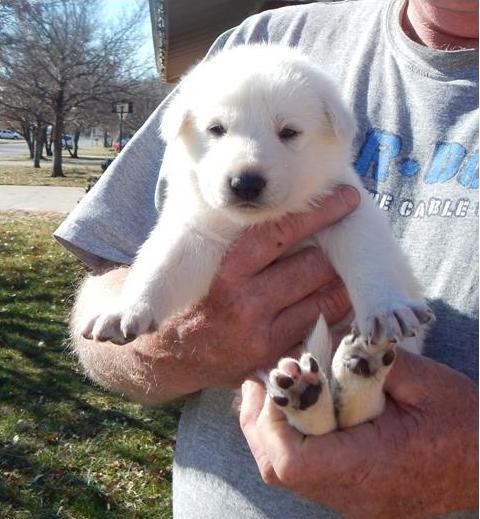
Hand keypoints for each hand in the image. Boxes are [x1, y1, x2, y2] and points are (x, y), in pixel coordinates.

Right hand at [157, 185, 358, 388]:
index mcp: (228, 273)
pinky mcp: (277, 359)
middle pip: (313, 266)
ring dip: (338, 284)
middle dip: (331, 253)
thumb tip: (296, 218)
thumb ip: (247, 246)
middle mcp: (246, 303)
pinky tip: (335, 304)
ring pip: (326, 300)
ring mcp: (265, 336)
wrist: (172, 356)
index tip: (346, 197)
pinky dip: (334, 315)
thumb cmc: (196, 302)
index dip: (318, 212)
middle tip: (342, 242)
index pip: (281, 233)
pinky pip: (322, 331)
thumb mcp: (211, 267)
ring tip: (341, 273)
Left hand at [240, 348, 478, 518]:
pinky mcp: (357, 495)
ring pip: (289, 474)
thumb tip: (319, 346)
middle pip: (279, 470)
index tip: (274, 381)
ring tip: (272, 392)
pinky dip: (293, 440)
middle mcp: (356, 495)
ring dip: (272, 430)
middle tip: (257, 384)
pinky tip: (299, 411)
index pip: (294, 461)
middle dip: (259, 423)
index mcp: (371, 466)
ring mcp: (355, 501)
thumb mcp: (420, 378)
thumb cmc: (465, 420)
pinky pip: (309, 472)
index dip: (271, 420)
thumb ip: (365, 361)